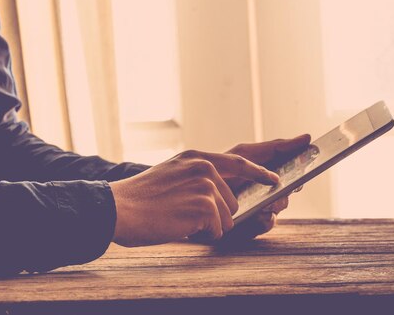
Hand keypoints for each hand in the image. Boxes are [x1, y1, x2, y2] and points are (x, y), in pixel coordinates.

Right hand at [109, 150, 278, 246]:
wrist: (119, 209)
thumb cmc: (142, 200)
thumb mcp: (172, 175)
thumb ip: (197, 177)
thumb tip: (223, 197)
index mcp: (195, 157)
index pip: (239, 160)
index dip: (259, 171)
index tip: (275, 178)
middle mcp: (204, 166)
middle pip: (233, 199)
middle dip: (217, 215)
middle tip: (187, 217)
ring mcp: (206, 184)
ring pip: (228, 217)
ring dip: (209, 226)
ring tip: (180, 220)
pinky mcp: (205, 204)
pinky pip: (219, 229)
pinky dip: (203, 235)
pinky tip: (181, 227)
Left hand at [222, 134, 310, 239]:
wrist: (190, 190)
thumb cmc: (217, 168)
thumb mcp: (245, 154)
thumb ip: (275, 147)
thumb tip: (308, 137)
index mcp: (267, 175)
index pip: (292, 173)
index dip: (301, 169)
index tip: (312, 163)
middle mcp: (264, 195)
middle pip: (287, 193)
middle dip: (288, 189)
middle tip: (290, 185)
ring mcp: (256, 211)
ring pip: (278, 210)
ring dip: (276, 205)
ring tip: (269, 201)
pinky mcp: (247, 228)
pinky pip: (264, 226)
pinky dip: (265, 221)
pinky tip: (262, 215)